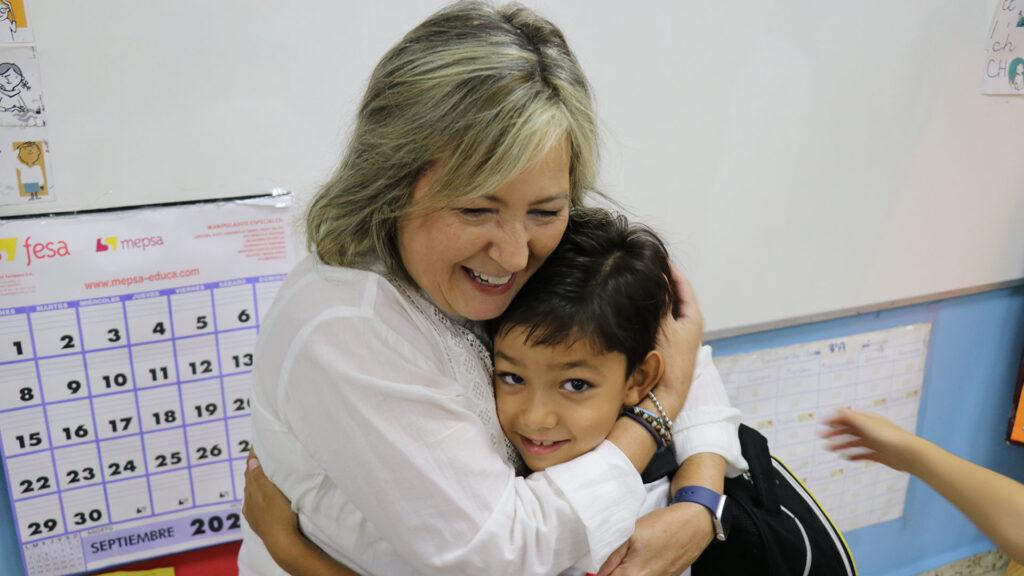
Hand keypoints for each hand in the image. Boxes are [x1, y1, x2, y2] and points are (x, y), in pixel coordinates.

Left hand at [242, 451, 300, 550]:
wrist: (283, 543)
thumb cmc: (279, 515)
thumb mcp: (270, 492)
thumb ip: (259, 476)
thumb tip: (250, 460)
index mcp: (252, 491)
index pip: (250, 469)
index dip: (252, 456)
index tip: (256, 444)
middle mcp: (249, 501)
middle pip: (249, 480)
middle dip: (253, 467)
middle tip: (260, 455)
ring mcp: (253, 513)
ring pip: (252, 492)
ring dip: (256, 481)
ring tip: (262, 473)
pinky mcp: (258, 523)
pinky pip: (254, 505)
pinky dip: (257, 496)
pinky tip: (260, 499)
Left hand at [597, 503, 713, 575]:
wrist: (694, 524)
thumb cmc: (663, 525)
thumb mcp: (630, 534)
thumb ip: (611, 557)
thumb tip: (598, 573)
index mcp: (633, 574)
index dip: (602, 572)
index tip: (602, 565)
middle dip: (614, 572)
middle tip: (617, 559)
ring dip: (628, 571)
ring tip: (631, 557)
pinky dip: (640, 571)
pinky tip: (643, 558)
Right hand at [651, 263, 703, 417]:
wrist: (665, 394)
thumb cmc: (668, 361)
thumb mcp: (664, 327)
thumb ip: (661, 302)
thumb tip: (659, 277)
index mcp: (693, 318)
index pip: (683, 286)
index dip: (672, 271)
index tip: (659, 257)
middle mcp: (688, 324)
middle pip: (675, 296)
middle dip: (663, 281)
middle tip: (648, 266)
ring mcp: (678, 335)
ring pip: (667, 308)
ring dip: (657, 296)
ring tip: (642, 281)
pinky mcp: (668, 344)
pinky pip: (660, 319)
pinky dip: (652, 309)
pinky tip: (640, 305)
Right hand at [822, 408, 919, 471]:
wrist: (908, 454)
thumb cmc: (889, 436)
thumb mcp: (866, 424)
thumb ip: (851, 417)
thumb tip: (837, 408)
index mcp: (869, 420)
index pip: (848, 418)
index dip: (835, 420)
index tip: (823, 424)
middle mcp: (872, 430)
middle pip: (850, 430)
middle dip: (835, 433)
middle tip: (822, 438)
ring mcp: (875, 442)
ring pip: (855, 443)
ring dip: (842, 445)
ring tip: (830, 449)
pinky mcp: (879, 455)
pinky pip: (863, 454)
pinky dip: (854, 455)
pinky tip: (847, 458)